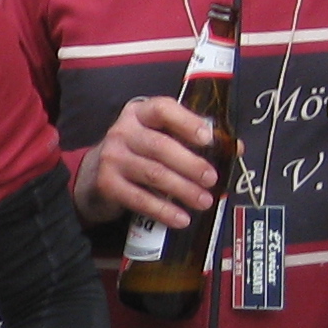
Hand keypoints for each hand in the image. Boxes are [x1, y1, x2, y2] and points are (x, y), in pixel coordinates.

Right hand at [75, 96, 221, 230]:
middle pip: (161, 146)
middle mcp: (122, 131)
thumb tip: (235, 148)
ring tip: (204, 201)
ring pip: (153, 174)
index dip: (187, 122)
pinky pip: (140, 199)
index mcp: (139, 113)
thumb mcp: (158, 137)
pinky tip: (180, 218)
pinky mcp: (108, 184)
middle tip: (212, 179)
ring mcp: (113, 158)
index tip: (208, 139)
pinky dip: (163, 210)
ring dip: (182, 189)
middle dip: (190, 164)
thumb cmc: (136, 153)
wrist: (92, 176)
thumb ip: (190, 139)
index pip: (163, 109)